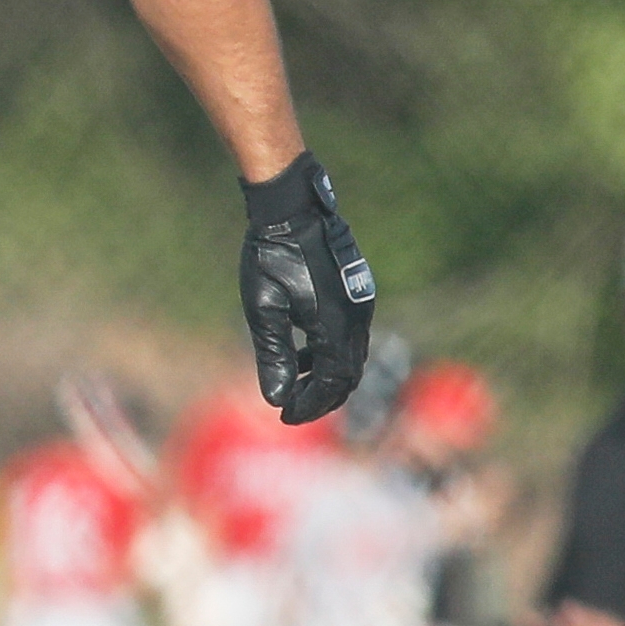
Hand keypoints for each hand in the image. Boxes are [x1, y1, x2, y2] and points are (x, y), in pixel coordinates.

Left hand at [239, 154, 376, 422]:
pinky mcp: (356, 294)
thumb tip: (275, 398)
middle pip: (347, 376)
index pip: (331, 383)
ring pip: (351, 357)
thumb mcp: (264, 308)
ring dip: (325, 376)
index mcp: (336, 327)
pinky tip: (303, 353)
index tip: (285, 416)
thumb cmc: (272, 255)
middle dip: (320, 397)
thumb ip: (274, 354)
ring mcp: (360, 305)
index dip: (310, 405)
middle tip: (291, 410)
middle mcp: (357, 319)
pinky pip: (349, 337)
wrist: (294, 208)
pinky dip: (328, 354)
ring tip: (293, 386)